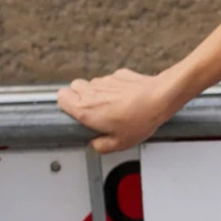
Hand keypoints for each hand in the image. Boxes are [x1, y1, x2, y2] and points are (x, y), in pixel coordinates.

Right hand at [55, 68, 176, 152]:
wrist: (160, 98)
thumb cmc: (140, 119)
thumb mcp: (120, 143)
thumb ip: (101, 146)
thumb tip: (96, 145)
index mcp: (85, 109)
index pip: (60, 97)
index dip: (66, 104)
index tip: (74, 113)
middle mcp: (91, 91)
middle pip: (74, 87)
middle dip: (80, 97)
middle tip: (93, 111)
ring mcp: (104, 81)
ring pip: (92, 83)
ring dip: (97, 93)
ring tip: (112, 106)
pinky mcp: (118, 75)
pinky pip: (110, 81)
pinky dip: (114, 88)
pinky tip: (126, 98)